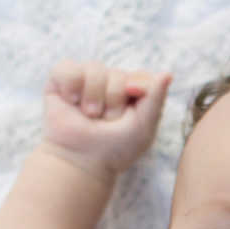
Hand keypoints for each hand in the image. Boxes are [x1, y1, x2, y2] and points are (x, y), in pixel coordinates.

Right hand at [41, 60, 172, 181]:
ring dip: (93, 97)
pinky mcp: (61, 80)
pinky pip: (67, 67)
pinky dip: (70, 86)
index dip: (136, 88)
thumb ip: (156, 99)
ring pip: (94, 68)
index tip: (130, 105)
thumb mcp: (143, 127)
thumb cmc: (116, 149)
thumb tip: (168, 73)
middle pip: (117, 74)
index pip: (140, 76)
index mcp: (133, 94)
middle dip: (113, 101)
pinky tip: (71, 102)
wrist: (82, 160)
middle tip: (106, 121)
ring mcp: (87, 80)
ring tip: (90, 115)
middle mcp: (111, 83)